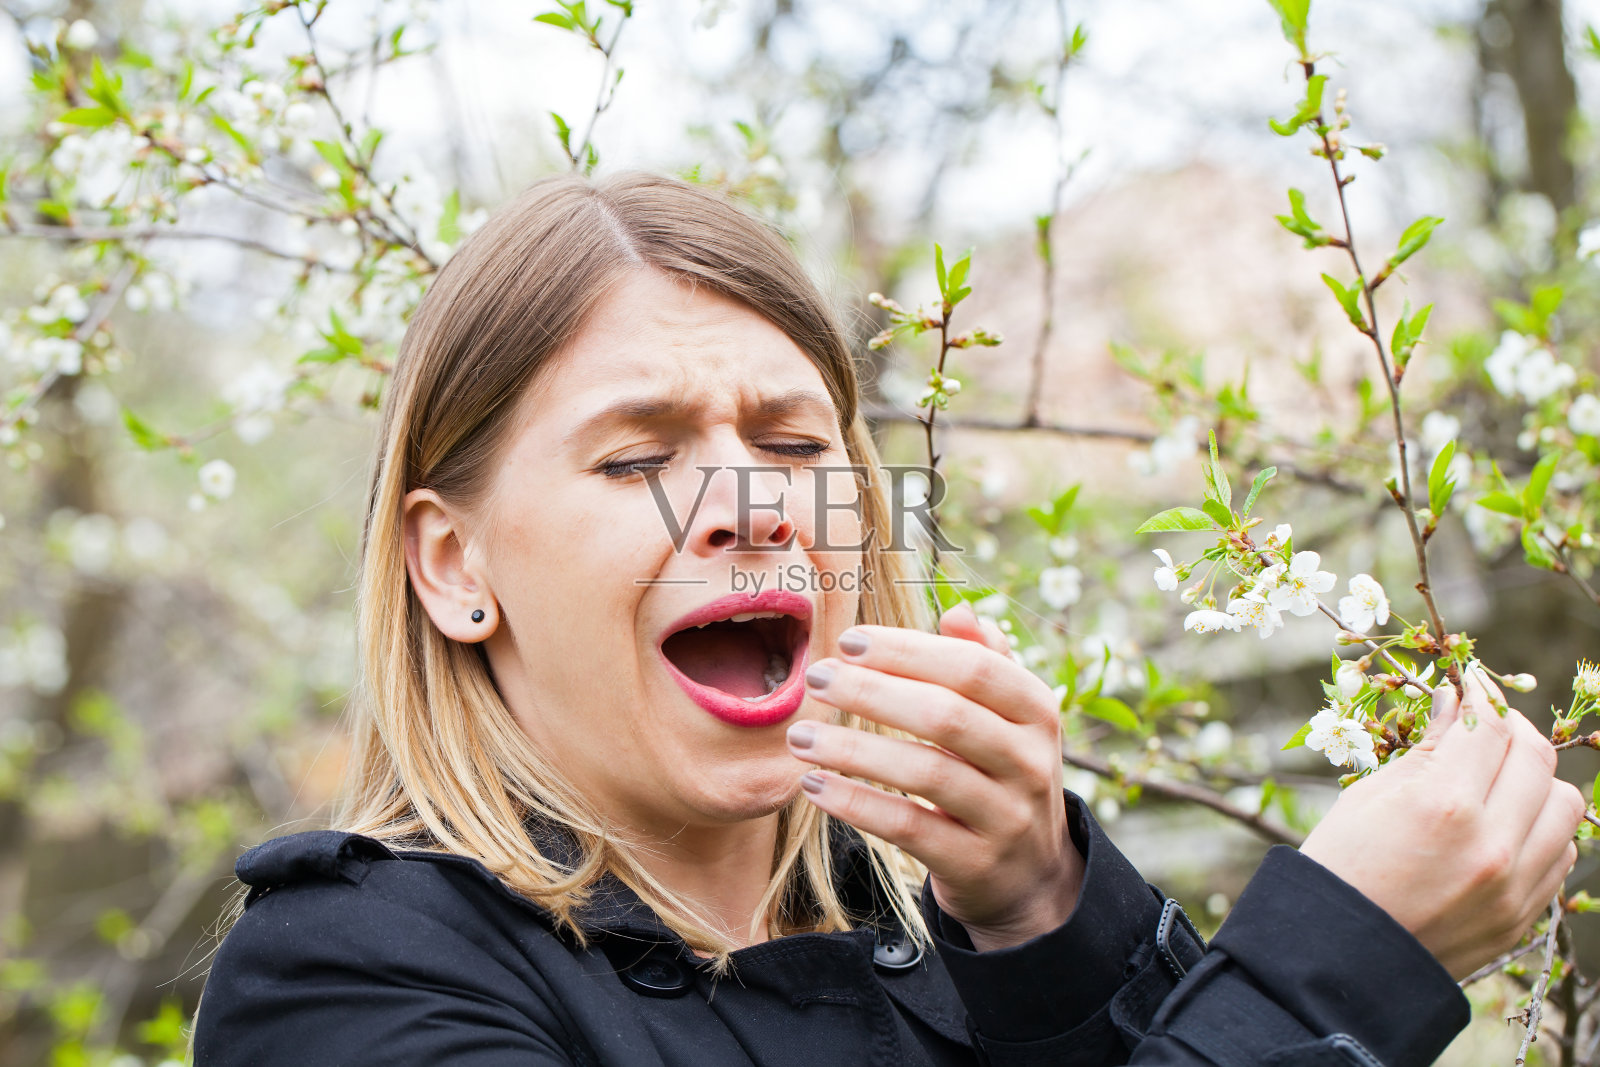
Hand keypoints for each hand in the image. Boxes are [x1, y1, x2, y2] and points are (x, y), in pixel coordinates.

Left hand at [789, 602, 1083, 951]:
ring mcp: (1006, 817)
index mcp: (1037, 711)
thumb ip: (983, 662)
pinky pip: (909, 827)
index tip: (848, 640)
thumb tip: (958, 611)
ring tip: (800, 736)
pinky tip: (814, 784)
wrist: (1029, 874)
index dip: (908, 651)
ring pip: (927, 772)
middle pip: (947, 716)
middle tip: (816, 678)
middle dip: (872, 692)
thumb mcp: (1007, 718)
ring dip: (854, 750)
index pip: (973, 669)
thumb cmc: (1000, 772)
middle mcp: (1030, 762)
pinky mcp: (974, 863)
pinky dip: (857, 804)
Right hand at [1299, 668, 1584, 979]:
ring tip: (1503, 776)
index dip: (1481, 696)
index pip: (1489, 727)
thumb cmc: (1341, 869)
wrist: (1340, 957)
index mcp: (1444, 805)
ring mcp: (1516, 884)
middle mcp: (1493, 843)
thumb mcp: (1369, 796)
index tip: (1469, 685)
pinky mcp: (1524, 914)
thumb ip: (1427, 751)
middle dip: (1512, 727)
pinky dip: (1544, 827)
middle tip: (1486, 722)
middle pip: (1536, 757)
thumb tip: (1456, 706)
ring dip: (1538, 779)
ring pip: (1566, 804)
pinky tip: (1509, 822)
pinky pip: (1563, 853)